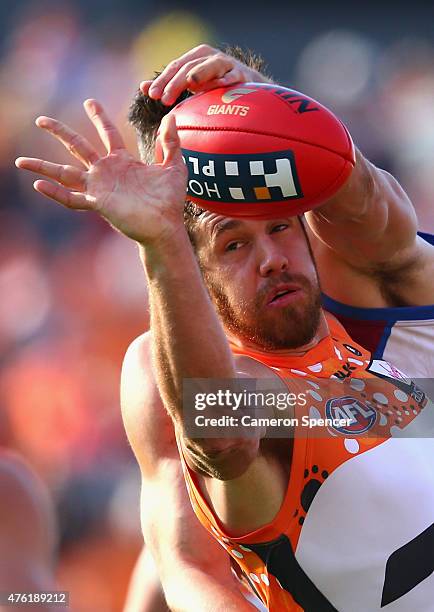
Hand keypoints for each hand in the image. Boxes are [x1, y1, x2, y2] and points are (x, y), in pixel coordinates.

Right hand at [15, 100, 186, 243]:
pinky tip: (38, 185)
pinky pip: (71, 198)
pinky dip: (54, 192)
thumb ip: (171, 142)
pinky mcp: (98, 203)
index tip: (89, 101)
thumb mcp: (174, 166)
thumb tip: (170, 116)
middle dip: (59, 132)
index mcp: (123, 161)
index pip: (107, 133)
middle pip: (78, 146)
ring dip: (43, 167)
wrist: (166, 226)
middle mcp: (106, 172)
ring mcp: (99, 188)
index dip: (99, 117)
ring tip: (21, 161)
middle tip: (41, 119)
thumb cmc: (170, 200)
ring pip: (65, 173)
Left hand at [141, 44, 269, 105]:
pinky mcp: (242, 74)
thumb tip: (143, 87)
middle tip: (164, 100)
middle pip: (189, 68)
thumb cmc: (214, 87)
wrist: (247, 88)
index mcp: (195, 58)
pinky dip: (226, 79)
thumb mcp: (190, 86)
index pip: (174, 68)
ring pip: (211, 65)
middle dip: (175, 83)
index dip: (162, 80)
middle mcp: (209, 57)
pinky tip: (219, 86)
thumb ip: (168, 85)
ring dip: (200, 73)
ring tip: (190, 83)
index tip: (152, 95)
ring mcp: (226, 64)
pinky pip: (233, 76)